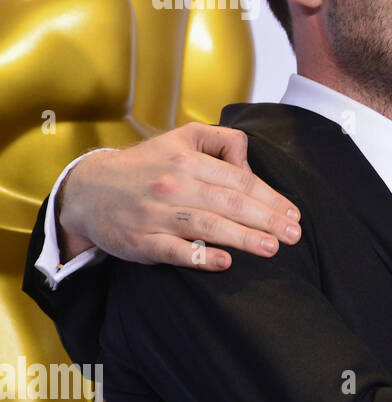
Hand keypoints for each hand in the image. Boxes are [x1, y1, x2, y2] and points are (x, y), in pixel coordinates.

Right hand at [57, 122, 300, 269]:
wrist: (88, 191)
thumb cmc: (146, 165)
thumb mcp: (181, 138)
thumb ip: (221, 141)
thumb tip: (250, 163)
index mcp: (187, 160)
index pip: (239, 180)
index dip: (270, 197)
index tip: (293, 214)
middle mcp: (173, 185)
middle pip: (229, 203)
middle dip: (266, 219)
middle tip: (294, 235)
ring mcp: (155, 215)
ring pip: (206, 226)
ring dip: (242, 238)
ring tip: (272, 248)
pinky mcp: (140, 241)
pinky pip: (173, 251)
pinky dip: (199, 257)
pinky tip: (225, 262)